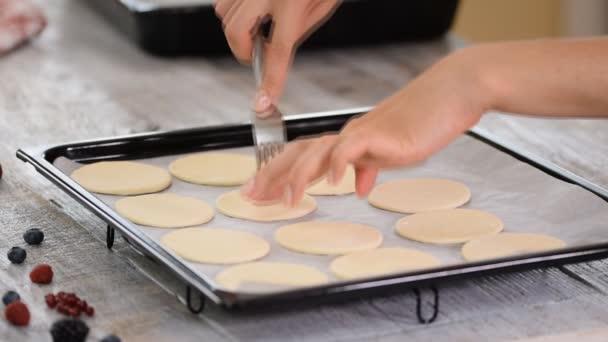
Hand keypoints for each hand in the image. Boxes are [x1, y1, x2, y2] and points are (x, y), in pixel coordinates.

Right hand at [215, 0, 339, 113]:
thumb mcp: (322, 5)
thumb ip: (296, 30)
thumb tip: (273, 52)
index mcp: (294, 1)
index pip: (279, 50)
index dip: (271, 80)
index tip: (264, 101)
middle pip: (237, 32)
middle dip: (242, 52)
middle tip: (255, 55)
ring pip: (224, 14)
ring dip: (236, 28)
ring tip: (258, 25)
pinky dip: (232, 9)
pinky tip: (252, 8)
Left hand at [241, 47, 490, 205]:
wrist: (449, 94)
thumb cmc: (424, 121)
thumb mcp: (392, 152)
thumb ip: (371, 166)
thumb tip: (359, 186)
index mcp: (348, 140)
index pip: (304, 157)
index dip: (279, 173)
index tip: (261, 191)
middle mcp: (348, 135)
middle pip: (300, 154)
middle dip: (272, 176)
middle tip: (252, 196)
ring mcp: (362, 133)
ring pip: (318, 151)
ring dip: (299, 176)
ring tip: (287, 200)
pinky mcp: (381, 134)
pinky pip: (352, 147)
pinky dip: (340, 164)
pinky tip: (335, 182)